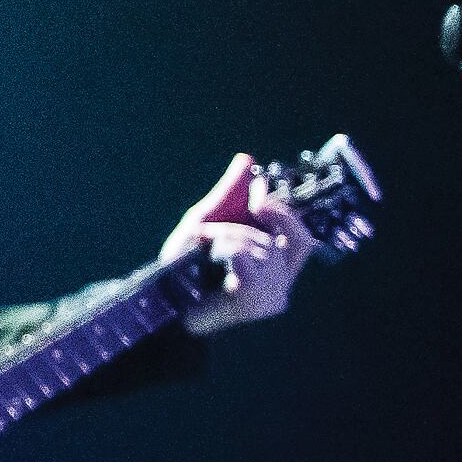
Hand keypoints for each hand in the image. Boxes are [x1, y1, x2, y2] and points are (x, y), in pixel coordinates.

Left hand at [167, 152, 317, 334]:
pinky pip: (246, 257)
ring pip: (263, 245)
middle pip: (291, 239)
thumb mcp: (207, 219)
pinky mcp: (254, 301)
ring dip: (226, 236)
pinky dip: (225, 248)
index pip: (302, 239)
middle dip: (251, 223)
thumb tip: (248, 159)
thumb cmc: (183, 264)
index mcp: (274, 267)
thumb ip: (231, 192)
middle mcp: (280, 284)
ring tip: (204, 248)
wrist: (159, 296)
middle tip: (224, 225)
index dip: (283, 215)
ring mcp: (271, 296)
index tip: (257, 201)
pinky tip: (211, 254)